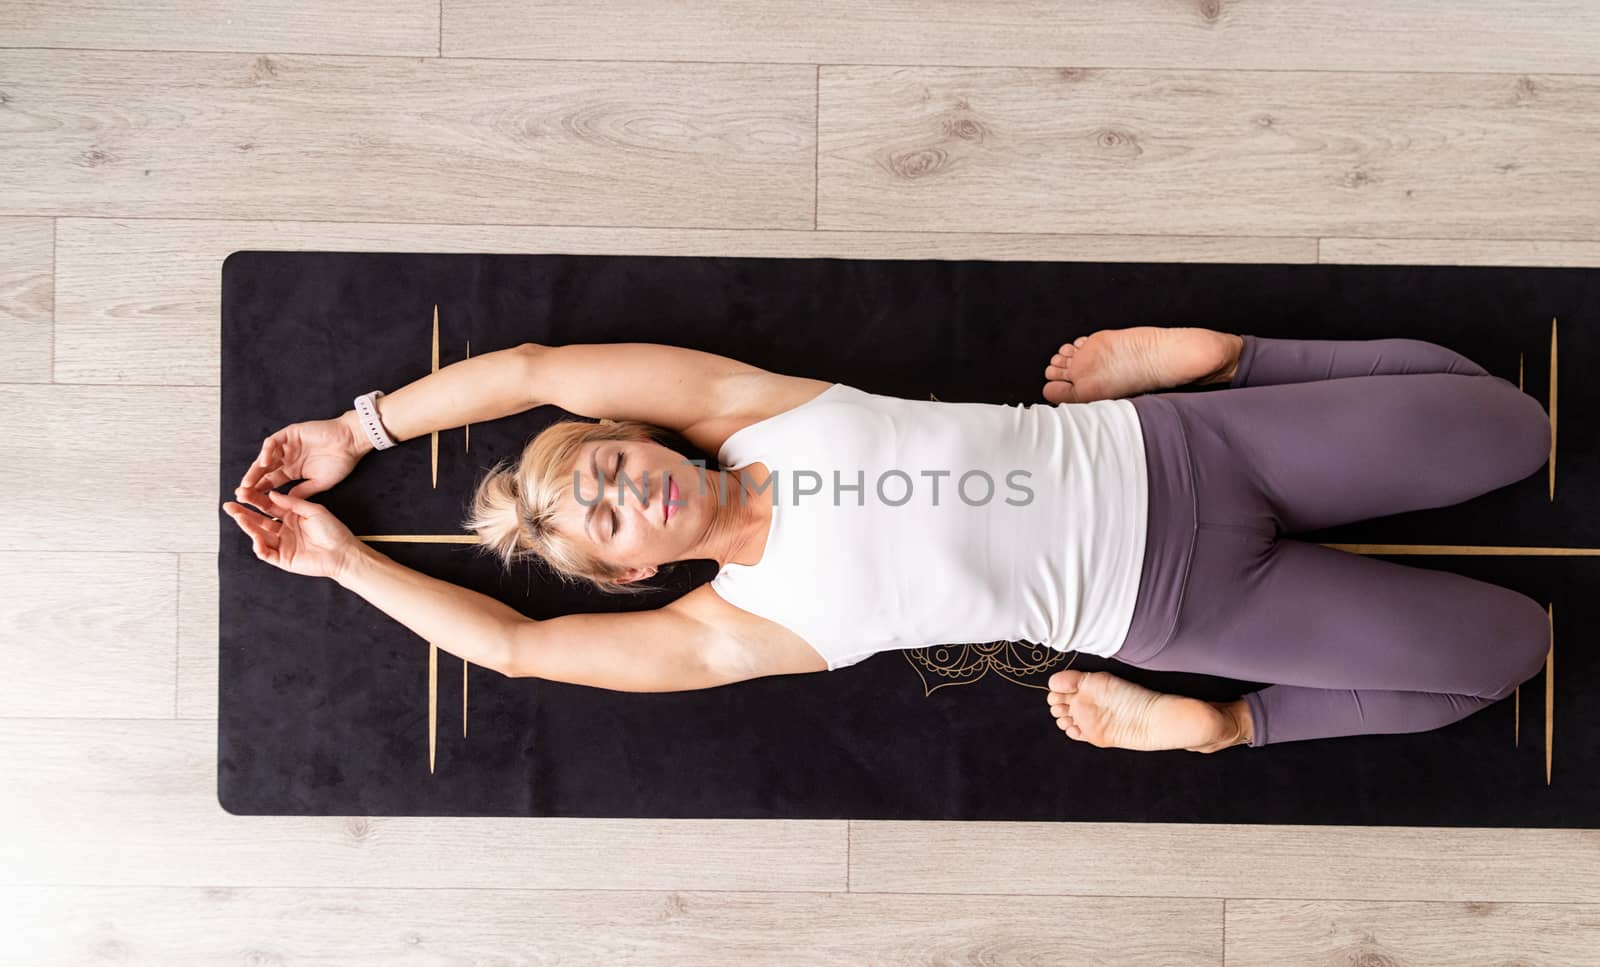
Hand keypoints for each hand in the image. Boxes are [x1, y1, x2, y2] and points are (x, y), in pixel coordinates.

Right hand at [223, 489, 362, 580]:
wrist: (344, 552)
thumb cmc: (333, 531)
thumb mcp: (314, 510)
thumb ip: (292, 503)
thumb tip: (272, 494)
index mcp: (291, 517)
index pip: (268, 507)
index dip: (255, 500)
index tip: (243, 492)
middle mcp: (284, 530)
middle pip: (259, 520)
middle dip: (244, 512)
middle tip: (230, 505)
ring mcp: (282, 545)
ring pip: (259, 535)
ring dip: (248, 526)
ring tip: (238, 515)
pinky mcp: (283, 559)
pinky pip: (266, 553)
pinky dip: (259, 546)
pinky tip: (256, 537)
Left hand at [238, 415, 363, 507]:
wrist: (351, 442)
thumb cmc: (341, 462)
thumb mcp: (320, 483)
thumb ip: (302, 492)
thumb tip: (286, 504)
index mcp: (293, 471)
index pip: (271, 482)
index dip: (260, 492)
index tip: (250, 504)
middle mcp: (287, 458)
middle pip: (264, 471)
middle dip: (252, 482)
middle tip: (241, 494)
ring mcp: (287, 446)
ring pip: (265, 458)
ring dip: (255, 470)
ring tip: (247, 482)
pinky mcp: (290, 434)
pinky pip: (273, 442)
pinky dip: (267, 452)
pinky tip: (264, 462)